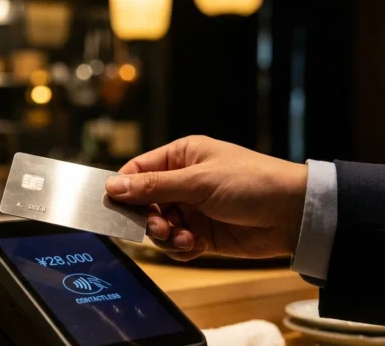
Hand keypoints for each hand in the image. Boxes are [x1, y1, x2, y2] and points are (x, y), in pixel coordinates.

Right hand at [105, 135, 307, 260]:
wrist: (293, 215)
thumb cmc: (251, 182)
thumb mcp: (197, 181)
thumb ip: (153, 187)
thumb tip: (112, 186)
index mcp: (181, 157)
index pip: (138, 171)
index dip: (124, 188)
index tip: (113, 206)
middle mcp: (182, 182)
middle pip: (144, 203)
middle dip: (147, 217)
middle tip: (157, 226)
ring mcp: (192, 209)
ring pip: (158, 226)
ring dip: (164, 235)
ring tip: (181, 236)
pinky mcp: (201, 234)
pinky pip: (175, 244)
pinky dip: (179, 248)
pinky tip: (193, 245)